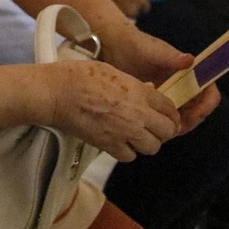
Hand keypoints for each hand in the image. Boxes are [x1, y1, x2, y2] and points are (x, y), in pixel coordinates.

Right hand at [46, 59, 181, 160]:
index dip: (170, 114)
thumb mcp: (113, 71)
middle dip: (163, 130)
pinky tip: (119, 142)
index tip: (165, 116)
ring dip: (146, 142)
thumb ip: (134, 87)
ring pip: (152, 147)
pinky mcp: (110, 145)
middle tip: (153, 127)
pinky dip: (127, 152)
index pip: (170, 109)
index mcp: (139, 92)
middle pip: (167, 131)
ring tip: (135, 136)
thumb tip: (144, 94)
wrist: (57, 93)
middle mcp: (138, 114)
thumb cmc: (79, 76)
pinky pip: (130, 156)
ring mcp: (125, 132)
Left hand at [97, 26, 220, 136]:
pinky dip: (163, 123)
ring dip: (177, 124)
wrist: (114, 47)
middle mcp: (183, 84)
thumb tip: (190, 60)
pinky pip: (166, 117)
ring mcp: (170, 93)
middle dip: (191, 120)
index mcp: (189, 72)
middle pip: (198, 108)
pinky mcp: (157, 101)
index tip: (197, 115)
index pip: (209, 91)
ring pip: (183, 115)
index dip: (207, 104)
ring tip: (163, 129)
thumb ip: (172, 57)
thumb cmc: (137, 44)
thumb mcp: (154, 50)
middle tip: (175, 127)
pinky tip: (152, 125)